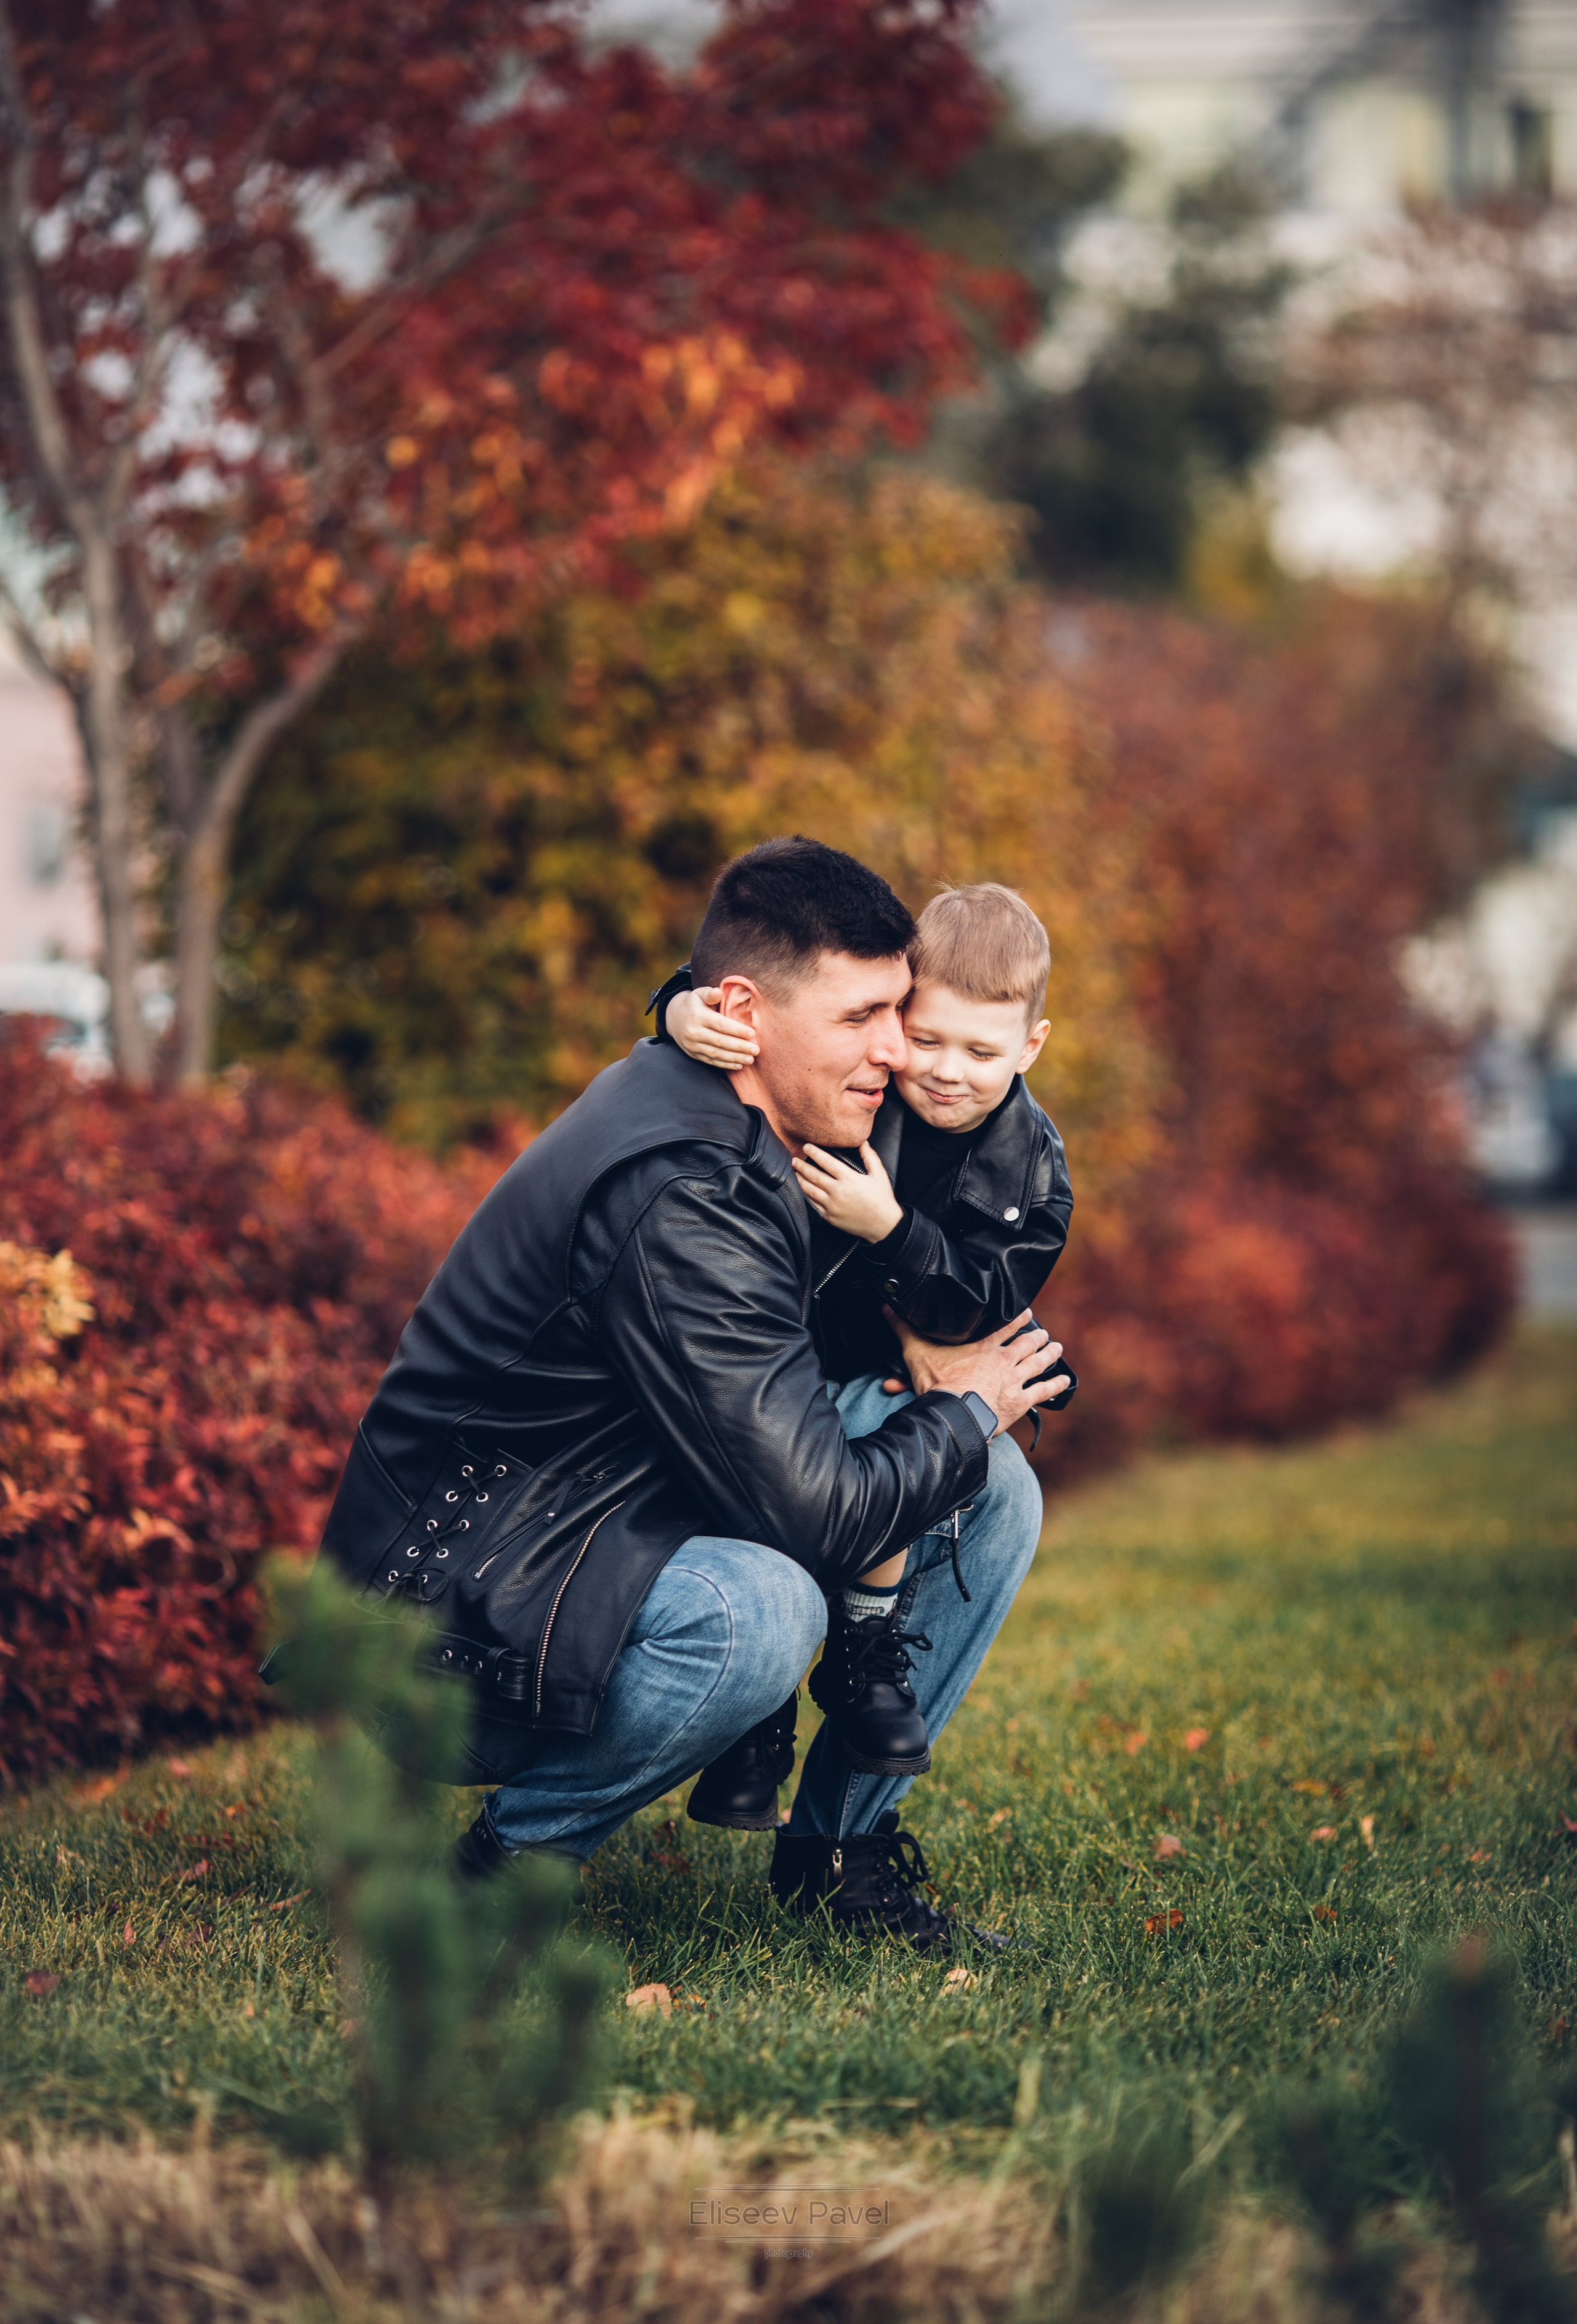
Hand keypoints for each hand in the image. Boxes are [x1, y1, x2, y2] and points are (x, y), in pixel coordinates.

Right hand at [666, 984, 757, 1069]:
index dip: (737, 1030)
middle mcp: (694, 1032)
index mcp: (697, 1016)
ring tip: (750, 1059)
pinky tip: (738, 1065)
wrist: (673, 1018)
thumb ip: (710, 993)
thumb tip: (718, 993)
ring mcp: (693, 1045)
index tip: (752, 1033)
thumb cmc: (693, 1004)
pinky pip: (711, 1061)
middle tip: (756, 1049)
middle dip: (740, 1047)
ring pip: (716, 1054)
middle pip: (720, 1041)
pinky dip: (725, 1064)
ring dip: (735, 1058)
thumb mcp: (699, 994)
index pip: (720, 1024)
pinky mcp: (693, 1054)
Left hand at [792, 1141, 903, 1241]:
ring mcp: (832, 1205)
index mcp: (849, 1179)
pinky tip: (802, 1190)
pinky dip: (805, 1196)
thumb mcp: (879, 1175)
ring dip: (800, 1180)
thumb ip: (870, 1157)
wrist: (883, 1225)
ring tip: (794, 1173)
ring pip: (810, 1190)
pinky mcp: (829, 1216)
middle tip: (794, 1159)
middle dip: (802, 1166)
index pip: (827, 1162)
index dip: (815, 1153)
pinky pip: (812, 1204)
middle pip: (814, 1176)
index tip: (806, 1147)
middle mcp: (838, 1191)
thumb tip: (863, 1143)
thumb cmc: (882, 1200)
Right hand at [885, 1307, 1069, 1438]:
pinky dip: (1054, 1386)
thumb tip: (886, 1306)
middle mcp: (1003, 1361)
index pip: (1004, 1327)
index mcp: (983, 1347)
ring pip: (1038, 1363)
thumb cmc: (937, 1383)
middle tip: (1045, 1334)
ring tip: (1057, 1348)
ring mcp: (1014, 1381)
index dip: (1017, 1318)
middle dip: (1037, 1338)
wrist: (953, 1413)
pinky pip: (1042, 1392)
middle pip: (1026, 1344)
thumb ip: (904, 1329)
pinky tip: (1064, 1382)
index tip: (1028, 1312)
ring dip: (1049, 1355)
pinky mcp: (1020, 1402)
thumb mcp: (916, 1351)